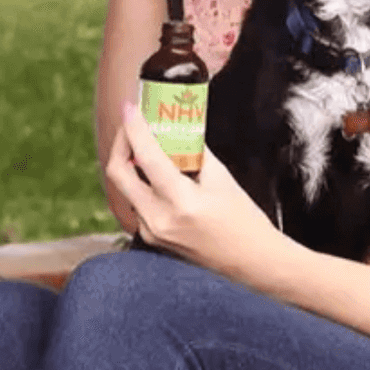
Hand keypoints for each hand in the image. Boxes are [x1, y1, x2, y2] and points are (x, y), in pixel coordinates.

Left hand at [107, 103, 291, 283]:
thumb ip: (195, 152)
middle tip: (132, 125)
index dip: (134, 128)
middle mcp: (159, 220)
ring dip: (131, 163)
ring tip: (148, 146)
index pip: (146, 157)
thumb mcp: (222, 180)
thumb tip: (179, 127)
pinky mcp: (151, 239)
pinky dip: (142, 184)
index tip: (130, 107)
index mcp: (181, 203)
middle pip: (118, 173)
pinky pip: (137, 203)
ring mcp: (151, 233)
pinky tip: (156, 174)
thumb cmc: (244, 222)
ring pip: (126, 188)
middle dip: (121, 143)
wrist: (252, 262)